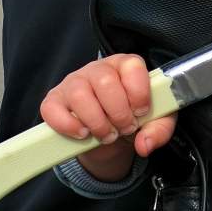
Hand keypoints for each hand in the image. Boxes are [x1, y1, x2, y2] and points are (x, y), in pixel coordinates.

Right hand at [40, 55, 176, 179]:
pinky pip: (53, 109)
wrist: (110, 136)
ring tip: (107, 135)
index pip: (132, 66)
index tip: (140, 112)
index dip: (138, 92)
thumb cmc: (132, 118)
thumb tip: (145, 144)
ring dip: (97, 122)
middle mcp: (98, 69)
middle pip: (105, 82)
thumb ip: (158, 130)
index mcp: (124, 66)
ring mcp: (73, 82)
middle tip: (124, 128)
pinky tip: (83, 134)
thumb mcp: (153, 122)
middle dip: (118, 113)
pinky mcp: (54, 101)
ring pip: (79, 95)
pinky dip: (68, 126)